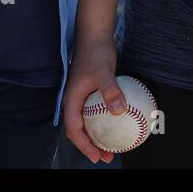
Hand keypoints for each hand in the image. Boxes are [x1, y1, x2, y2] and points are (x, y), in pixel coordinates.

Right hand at [61, 34, 123, 164]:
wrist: (95, 34)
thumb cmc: (96, 52)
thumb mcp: (104, 71)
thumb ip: (110, 90)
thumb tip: (119, 110)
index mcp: (71, 100)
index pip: (74, 130)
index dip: (84, 146)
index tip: (97, 157)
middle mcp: (75, 101)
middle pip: (80, 130)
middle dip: (92, 146)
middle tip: (108, 156)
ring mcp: (83, 97)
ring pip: (89, 122)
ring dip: (99, 136)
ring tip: (114, 146)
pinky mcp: (92, 92)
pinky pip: (98, 112)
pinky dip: (106, 121)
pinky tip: (121, 123)